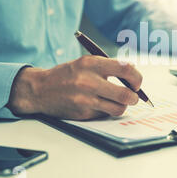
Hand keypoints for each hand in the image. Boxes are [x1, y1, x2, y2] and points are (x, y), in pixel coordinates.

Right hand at [7, 56, 142, 119]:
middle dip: (134, 97)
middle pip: (126, 94)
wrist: (40, 89)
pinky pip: (105, 114)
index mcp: (92, 63)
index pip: (126, 69)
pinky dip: (106, 111)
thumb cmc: (68, 75)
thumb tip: (134, 75)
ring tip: (117, 102)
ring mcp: (85, 99)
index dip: (137, 78)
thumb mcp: (86, 63)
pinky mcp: (83, 113)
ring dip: (122, 106)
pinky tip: (98, 105)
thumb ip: (109, 67)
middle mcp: (89, 81)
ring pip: (118, 108)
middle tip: (133, 96)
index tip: (136, 82)